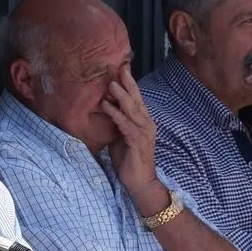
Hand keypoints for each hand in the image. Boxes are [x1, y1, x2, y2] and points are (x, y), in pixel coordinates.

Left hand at [101, 66, 159, 197]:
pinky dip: (115, 114)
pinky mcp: (137, 141)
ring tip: (111, 83)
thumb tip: (105, 109)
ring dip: (120, 96)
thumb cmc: (128, 161)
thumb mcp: (120, 138)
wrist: (139, 182)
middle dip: (128, 83)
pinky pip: (124, 124)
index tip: (122, 69)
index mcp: (143, 122)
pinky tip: (105, 106)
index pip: (136, 99)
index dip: (129, 84)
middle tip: (120, 67)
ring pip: (132, 109)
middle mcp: (146, 124)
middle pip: (136, 99)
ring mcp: (143, 132)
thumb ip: (116, 123)